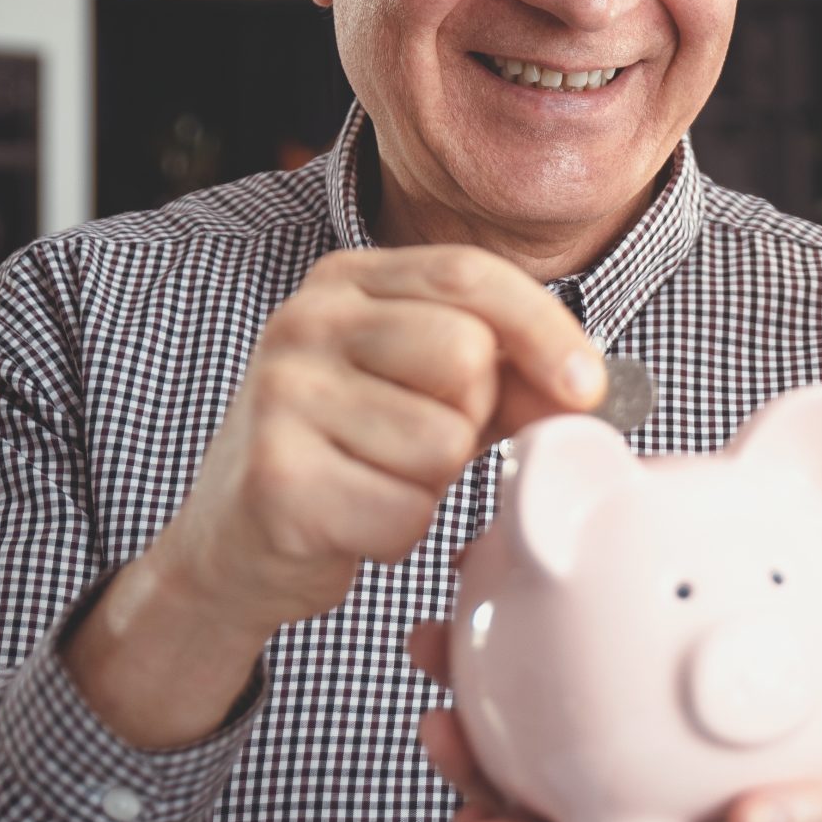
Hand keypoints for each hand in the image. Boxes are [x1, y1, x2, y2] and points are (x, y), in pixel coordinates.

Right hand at [66, 247, 604, 747]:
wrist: (232, 546)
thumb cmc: (350, 455)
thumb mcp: (426, 389)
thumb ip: (507, 372)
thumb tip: (588, 388)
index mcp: (347, 281)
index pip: (471, 275)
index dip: (544, 330)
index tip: (587, 389)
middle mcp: (304, 322)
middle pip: (465, 355)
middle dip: (473, 419)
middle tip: (426, 445)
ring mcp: (280, 396)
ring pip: (443, 442)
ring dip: (433, 484)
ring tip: (381, 480)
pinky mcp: (276, 478)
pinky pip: (405, 512)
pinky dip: (399, 533)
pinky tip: (355, 522)